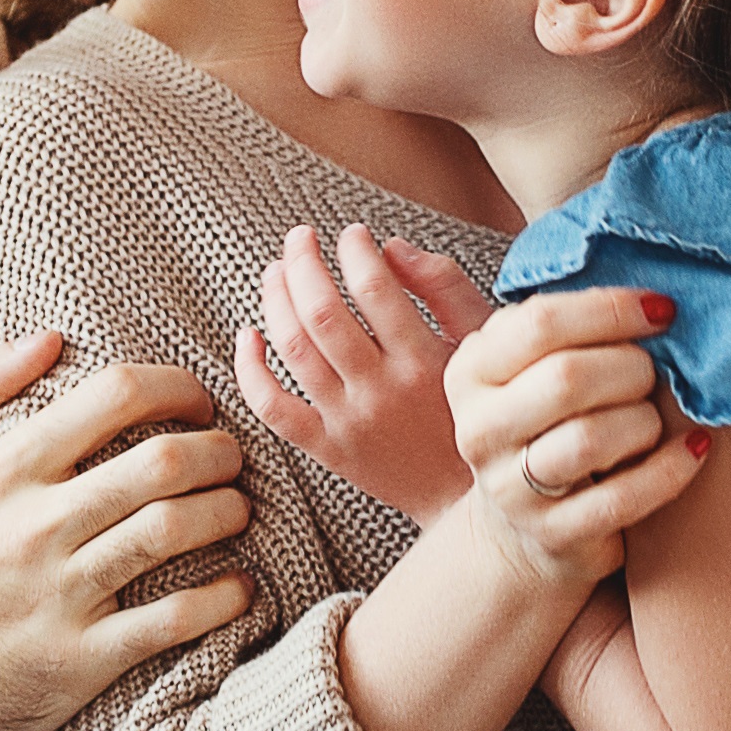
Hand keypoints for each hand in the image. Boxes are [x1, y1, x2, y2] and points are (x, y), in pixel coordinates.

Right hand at [0, 332, 253, 730]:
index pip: (114, 396)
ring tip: (237, 507)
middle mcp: (37, 525)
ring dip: (228, 511)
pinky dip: (223, 598)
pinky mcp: (80, 658)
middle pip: (162, 463)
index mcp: (5, 470)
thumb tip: (48, 338)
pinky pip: (173, 621)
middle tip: (230, 456)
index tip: (196, 400)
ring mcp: (61, 593)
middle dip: (218, 450)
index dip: (175, 387)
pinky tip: (241, 586)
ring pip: (174, 531)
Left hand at [232, 222, 494, 523]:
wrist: (468, 497)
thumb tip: (391, 246)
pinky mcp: (328, 450)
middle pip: (322, 313)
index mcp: (425, 361)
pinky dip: (250, 369)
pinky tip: (249, 335)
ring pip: (293, 350)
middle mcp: (382, 392)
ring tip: (277, 271)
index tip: (353, 234)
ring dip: (275, 300)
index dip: (355, 250)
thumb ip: (445, 286)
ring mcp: (349, 424)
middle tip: (299, 237)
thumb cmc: (476, 407)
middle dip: (303, 262)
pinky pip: (273, 408)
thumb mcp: (481, 342)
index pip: (375, 288)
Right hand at [442, 288, 705, 594]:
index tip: (661, 310)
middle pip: (568, 378)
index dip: (612, 310)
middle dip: (632, 368)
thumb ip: (565, 325)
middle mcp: (479, 429)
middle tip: (654, 372)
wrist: (521, 529)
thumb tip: (651, 294)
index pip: (541, 322)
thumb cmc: (545, 425)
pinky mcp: (553, 534)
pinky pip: (623, 498)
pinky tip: (693, 448)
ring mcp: (510, 489)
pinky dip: (669, 469)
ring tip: (654, 416)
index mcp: (472, 372)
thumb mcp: (531, 367)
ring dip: (644, 420)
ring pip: (591, 438)